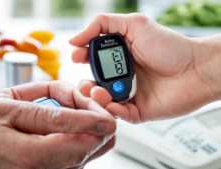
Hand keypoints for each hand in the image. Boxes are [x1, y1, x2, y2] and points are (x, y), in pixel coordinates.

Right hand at [0, 81, 115, 168]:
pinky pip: (72, 157)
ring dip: (86, 129)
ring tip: (70, 107)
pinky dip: (75, 137)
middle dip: (94, 123)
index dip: (97, 122)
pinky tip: (62, 121)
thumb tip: (80, 109)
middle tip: (86, 101)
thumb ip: (46, 110)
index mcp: (30, 154)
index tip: (108, 113)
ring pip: (84, 155)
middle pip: (87, 150)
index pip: (77, 140)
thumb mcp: (4, 107)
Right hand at [69, 13, 220, 122]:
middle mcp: (120, 75)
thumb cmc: (170, 47)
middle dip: (85, 84)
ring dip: (95, 98)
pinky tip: (112, 103)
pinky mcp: (136, 111)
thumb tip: (75, 38)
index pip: (90, 58)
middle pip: (93, 82)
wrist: (196, 69)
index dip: (81, 57)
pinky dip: (112, 110)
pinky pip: (118, 114)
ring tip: (99, 92)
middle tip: (88, 83)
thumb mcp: (135, 24)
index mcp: (118, 55)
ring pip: (102, 100)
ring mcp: (127, 93)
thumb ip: (103, 24)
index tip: (77, 57)